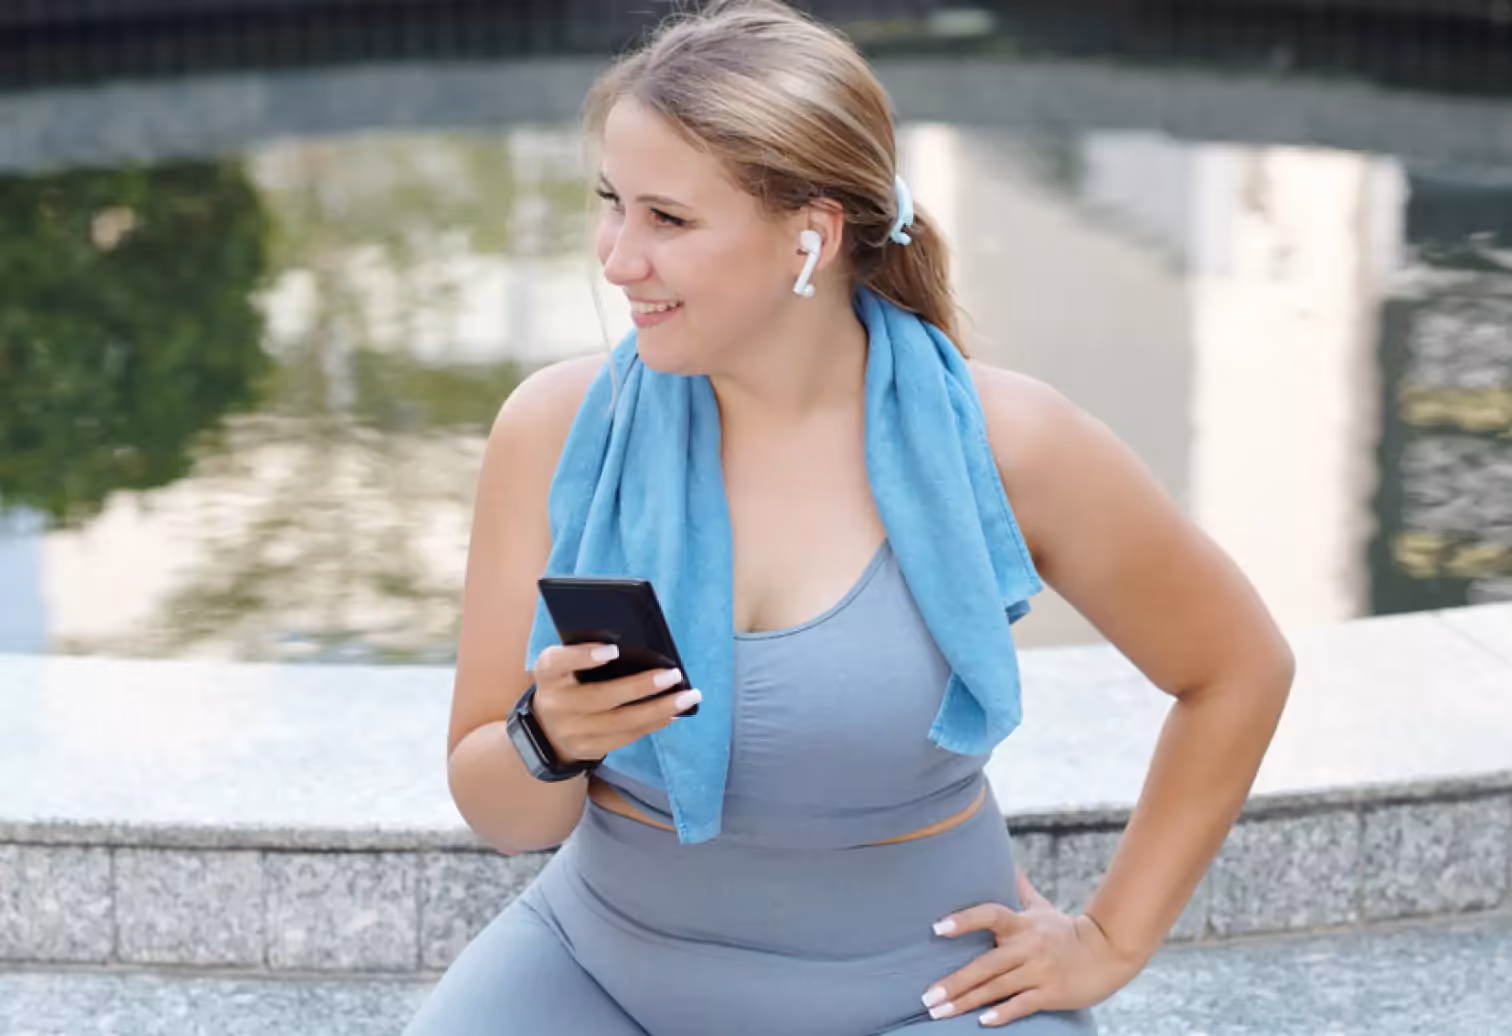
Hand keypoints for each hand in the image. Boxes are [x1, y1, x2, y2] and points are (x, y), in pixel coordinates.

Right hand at [529, 643, 701, 763]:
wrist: (547, 730)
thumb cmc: (567, 683)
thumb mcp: (564, 665)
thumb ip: (587, 653)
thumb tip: (637, 644)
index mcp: (548, 674)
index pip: (558, 663)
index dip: (583, 656)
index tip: (613, 650)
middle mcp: (557, 704)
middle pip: (601, 697)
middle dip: (641, 687)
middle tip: (673, 675)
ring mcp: (573, 731)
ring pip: (621, 722)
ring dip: (659, 709)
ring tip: (687, 696)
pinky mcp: (590, 749)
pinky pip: (627, 737)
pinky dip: (654, 723)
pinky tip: (673, 712)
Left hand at [919, 866, 1143, 1026]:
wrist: (1107, 953)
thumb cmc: (1066, 931)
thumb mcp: (1042, 907)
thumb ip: (1020, 889)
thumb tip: (1007, 862)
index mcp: (1022, 924)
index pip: (989, 915)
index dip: (963, 920)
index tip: (936, 929)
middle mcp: (1028, 946)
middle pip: (985, 964)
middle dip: (954, 982)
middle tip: (927, 997)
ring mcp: (1039, 971)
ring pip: (997, 987)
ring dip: (967, 1001)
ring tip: (940, 1012)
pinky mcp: (1051, 993)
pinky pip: (1022, 1004)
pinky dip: (1002, 1013)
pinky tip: (982, 1021)